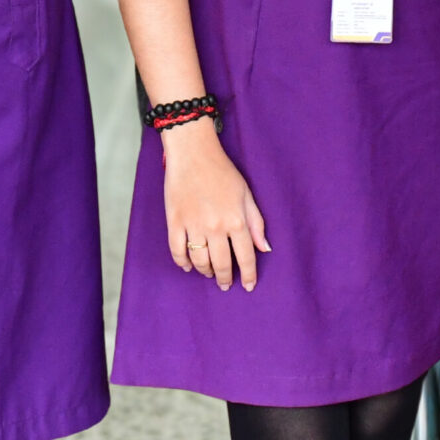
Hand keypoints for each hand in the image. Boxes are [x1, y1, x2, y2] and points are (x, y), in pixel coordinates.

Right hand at [161, 124, 269, 290]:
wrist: (193, 153)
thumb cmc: (223, 172)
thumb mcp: (246, 194)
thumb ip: (256, 223)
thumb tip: (265, 248)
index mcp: (236, 220)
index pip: (246, 257)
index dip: (249, 275)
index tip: (249, 286)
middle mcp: (216, 227)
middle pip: (222, 264)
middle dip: (226, 278)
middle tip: (226, 285)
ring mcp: (193, 225)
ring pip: (200, 261)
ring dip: (206, 272)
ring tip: (210, 273)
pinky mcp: (174, 221)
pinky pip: (177, 251)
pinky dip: (182, 262)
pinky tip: (188, 266)